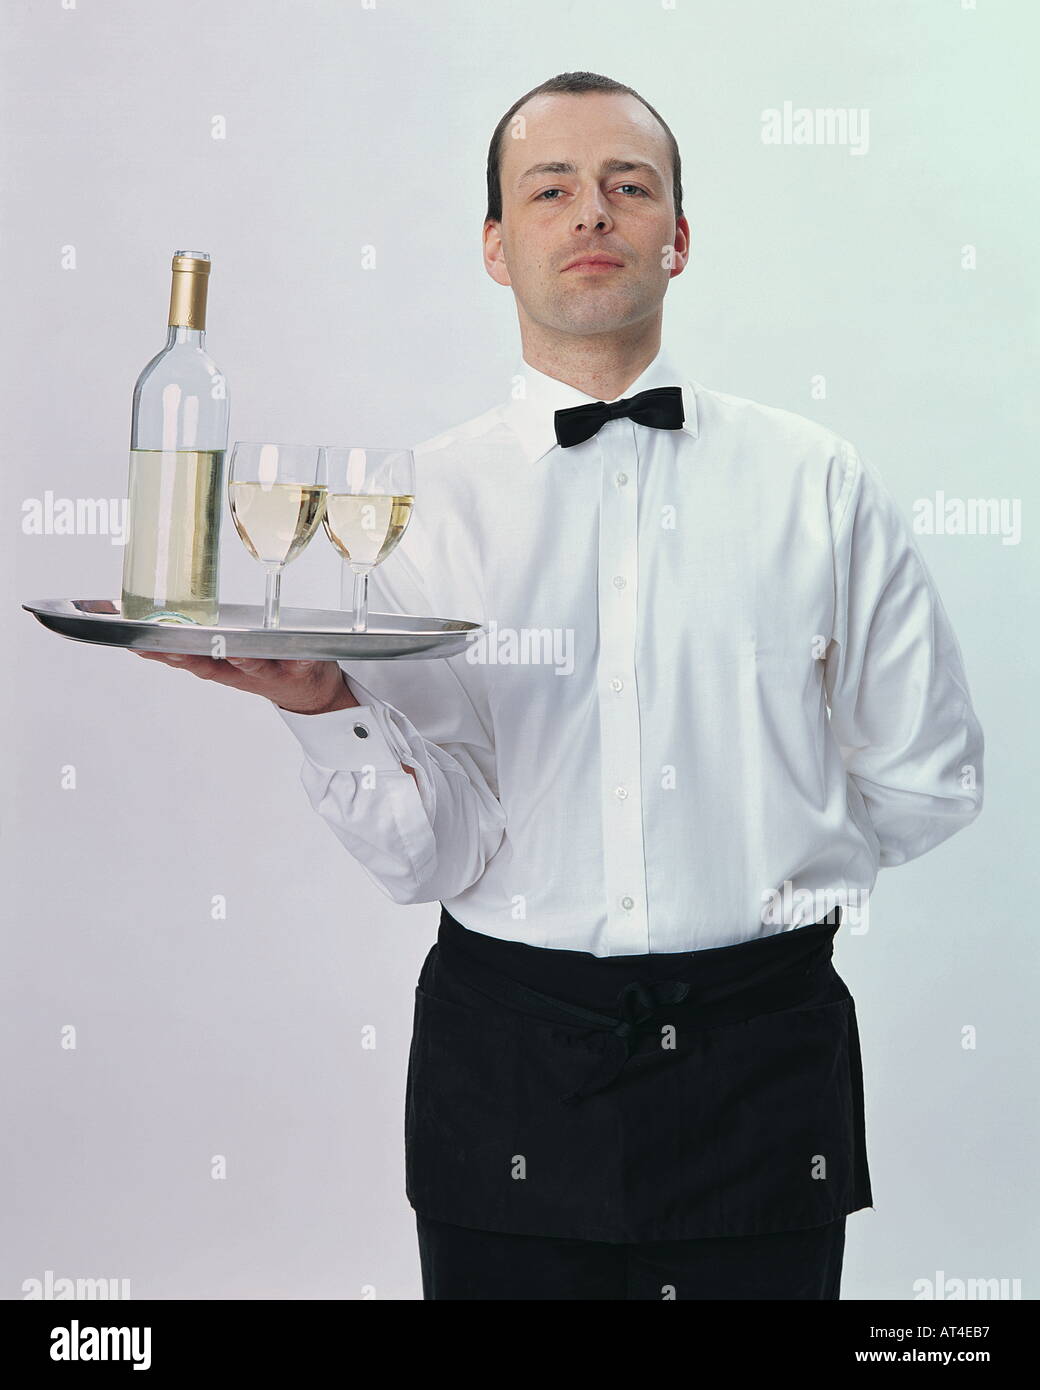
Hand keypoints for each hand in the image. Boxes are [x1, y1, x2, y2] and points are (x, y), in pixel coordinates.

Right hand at [131, 651, 358, 714]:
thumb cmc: (263, 665)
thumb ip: (197, 646)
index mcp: (222, 666)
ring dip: (244, 659)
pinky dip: (301, 657)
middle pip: (214, 667)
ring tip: (235, 651)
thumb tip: (159, 624)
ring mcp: (271, 671)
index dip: (164, 655)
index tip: (141, 647)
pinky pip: (302, 661)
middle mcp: (242, 672)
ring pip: (254, 665)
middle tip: (179, 649)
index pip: (187, 660)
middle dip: (196, 658)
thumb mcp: (226, 661)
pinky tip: (302, 653)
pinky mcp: (301, 668)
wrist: (308, 691)